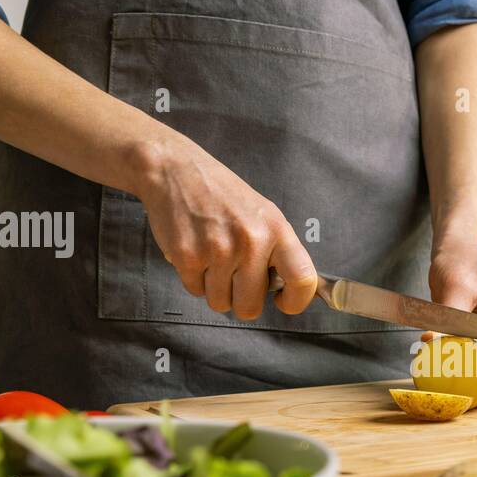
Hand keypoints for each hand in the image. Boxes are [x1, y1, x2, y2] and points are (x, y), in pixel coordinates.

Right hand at [134, 137, 316, 318]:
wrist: (174, 169)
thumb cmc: (221, 194)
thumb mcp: (262, 214)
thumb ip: (277, 251)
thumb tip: (288, 290)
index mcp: (276, 230)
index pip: (302, 280)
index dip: (295, 301)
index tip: (282, 302)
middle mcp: (251, 241)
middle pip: (250, 307)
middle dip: (241, 299)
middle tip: (235, 277)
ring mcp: (218, 250)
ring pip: (220, 303)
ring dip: (215, 289)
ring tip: (212, 258)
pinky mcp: (187, 256)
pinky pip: (195, 291)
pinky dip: (194, 278)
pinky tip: (195, 252)